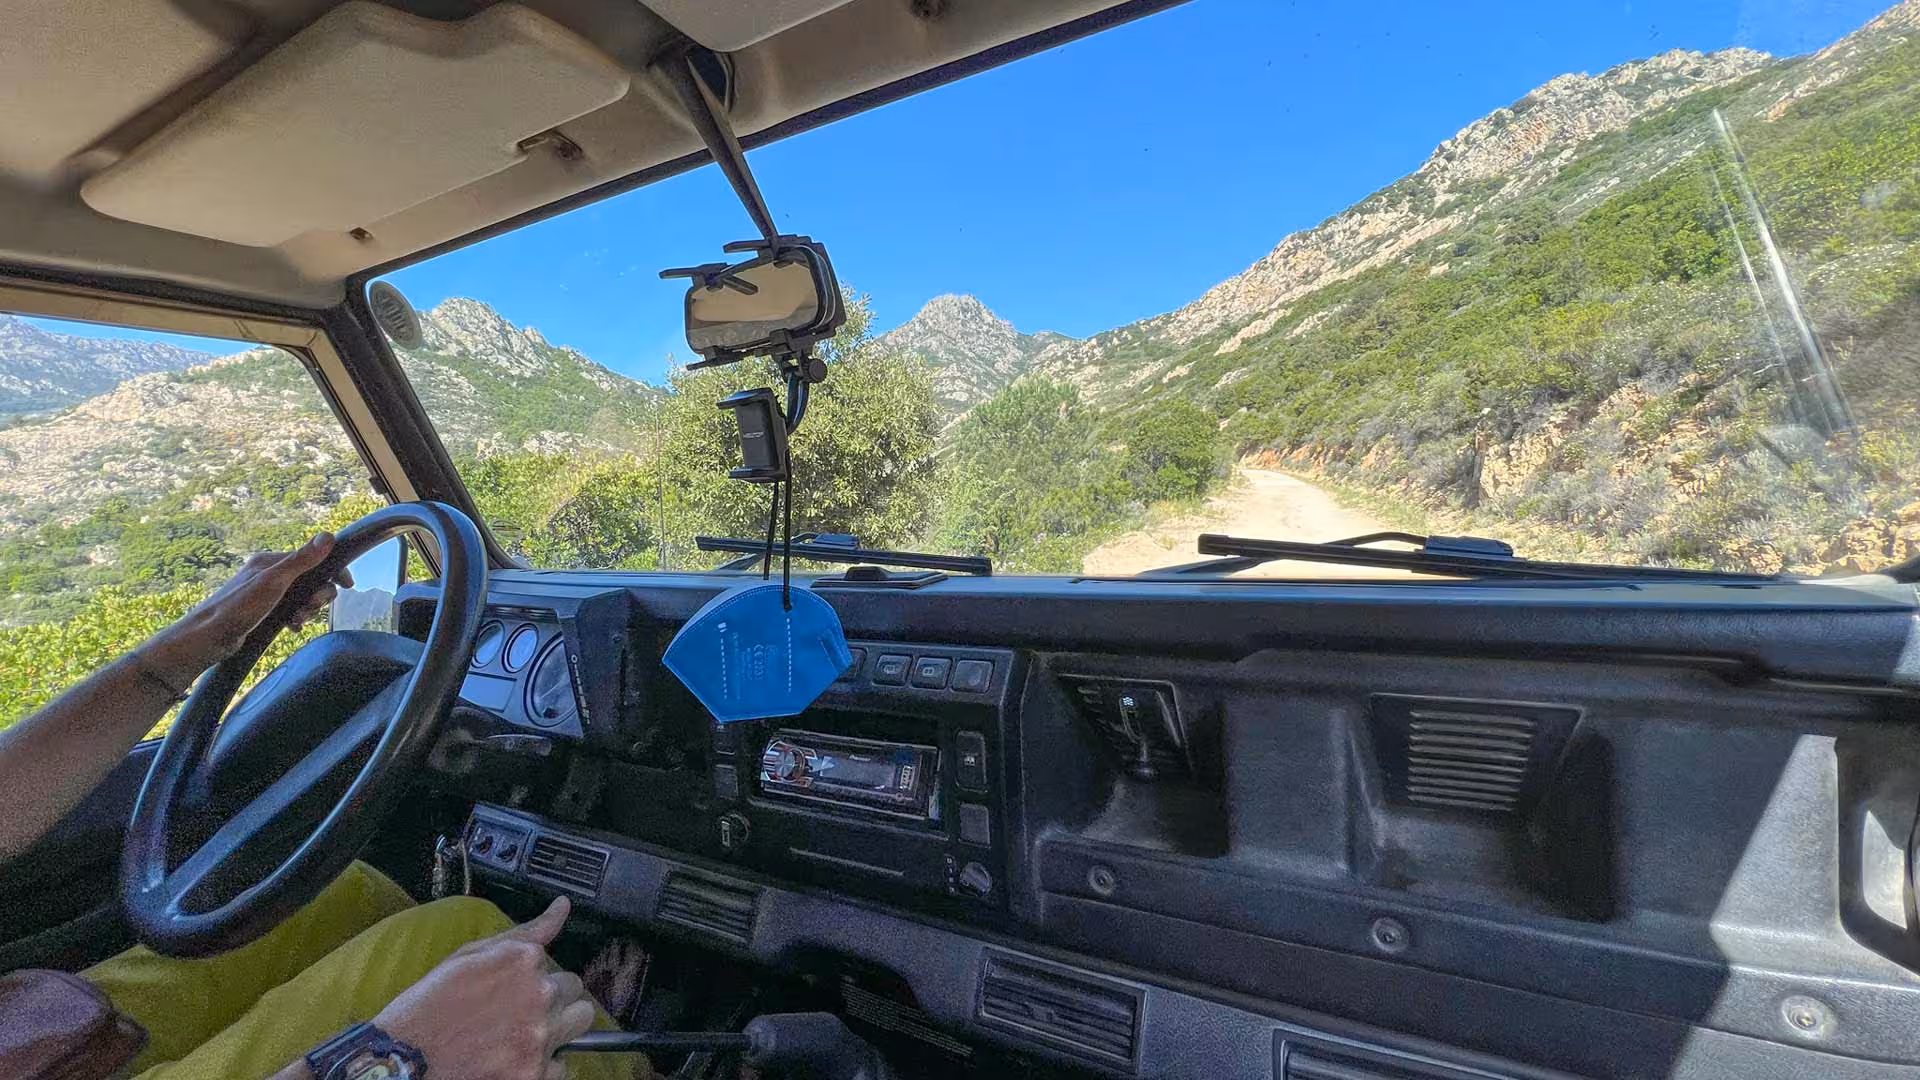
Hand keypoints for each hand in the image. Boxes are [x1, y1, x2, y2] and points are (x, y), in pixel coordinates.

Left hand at [140, 533, 349, 688]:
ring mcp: (265, 593)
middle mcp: (268, 573)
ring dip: (306, 610)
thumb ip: (302, 560)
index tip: (348, 585)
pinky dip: (296, 618)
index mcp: (270, 561)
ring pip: (301, 597)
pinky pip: (290, 611)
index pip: (313, 558)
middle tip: (311, 608)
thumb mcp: (275, 581)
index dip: (333, 571)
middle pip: (310, 580)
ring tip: (297, 621)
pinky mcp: (263, 611)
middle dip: (317, 596)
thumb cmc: (239, 607)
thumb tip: (328, 537)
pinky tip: (291, 628)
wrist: (208, 637)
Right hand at [373, 896, 596, 1079]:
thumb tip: (562, 907)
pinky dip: (544, 1064)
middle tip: (522, 1012)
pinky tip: (514, 1059)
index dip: (537, 978)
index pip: (558, 964)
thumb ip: (525, 933)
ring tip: (524, 1035)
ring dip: (560, 1028)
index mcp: (523, 960)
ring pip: (580, 1025)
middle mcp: (539, 995)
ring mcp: (540, 1037)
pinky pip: (562, 1065)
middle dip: (555, 1000)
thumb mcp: (470, 955)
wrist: (401, 1058)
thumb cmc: (428, 1006)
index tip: (515, 990)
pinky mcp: (534, 1074)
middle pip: (575, 992)